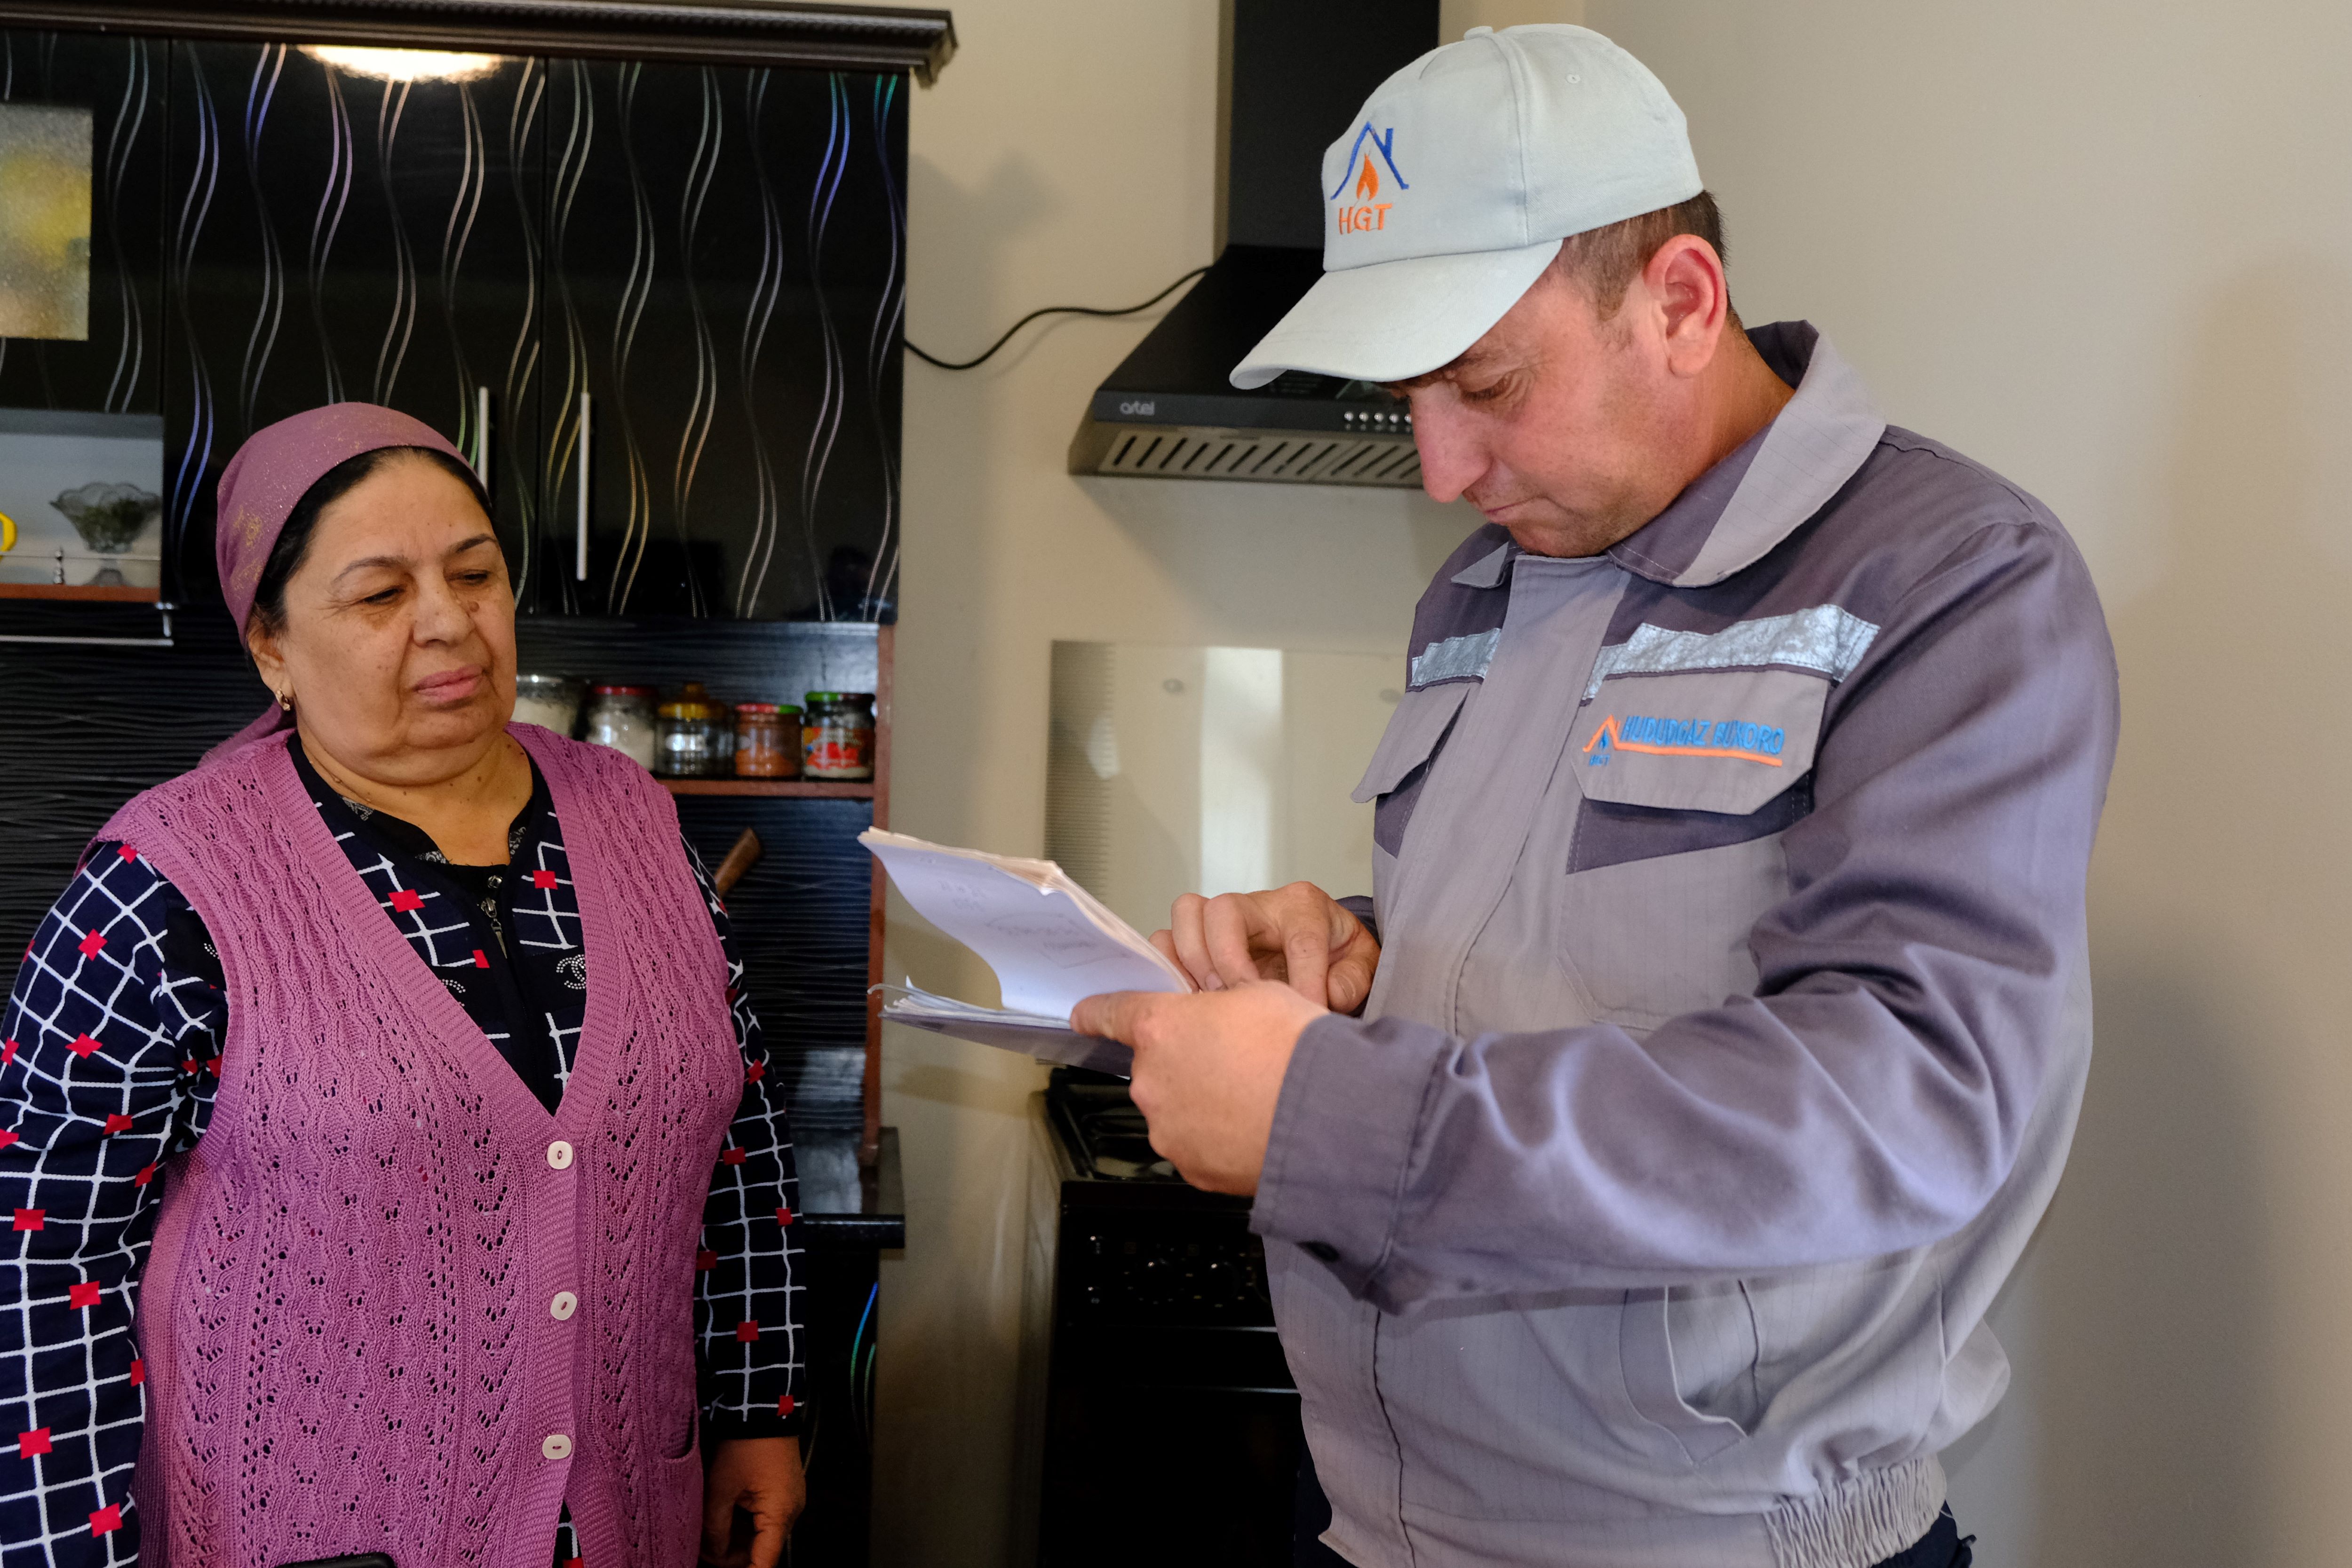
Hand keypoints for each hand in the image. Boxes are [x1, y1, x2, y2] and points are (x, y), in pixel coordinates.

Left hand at [701, 1436, 804, 1567]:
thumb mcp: (721, 1488)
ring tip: (709, 1530)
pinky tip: (724, 1515)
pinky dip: (745, 1522)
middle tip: (704, 1548)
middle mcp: (791, 1511)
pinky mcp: (783, 1491)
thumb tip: (712, 1553)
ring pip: (761, 1535)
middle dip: (732, 1555)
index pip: (764, 1562)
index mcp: (780, 1514)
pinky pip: (764, 1518)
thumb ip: (715, 1528)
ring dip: (737, 1538)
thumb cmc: (746, 1445)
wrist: (764, 1408)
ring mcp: (789, 1500)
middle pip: (762, 1551)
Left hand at [1070, 981, 1325, 1193]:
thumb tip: (1220, 1011)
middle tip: (1232, 1061)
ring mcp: (1168, 1129)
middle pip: (1153, 1067)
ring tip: (1251, 1098)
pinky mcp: (1191, 1168)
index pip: (1110, 1014)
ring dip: (1201, 1103)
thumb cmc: (1297, 1048)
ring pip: (1174, 1109)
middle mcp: (1151, 1081)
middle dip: (1183, 1063)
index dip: (1095, 1013)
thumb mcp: (1259, 994)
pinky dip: (1217, 1139)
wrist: (1328, 1113)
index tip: (1083, 1016)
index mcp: (1160, 1028)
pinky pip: (1196, 1146)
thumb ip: (1220, 1003)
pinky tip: (1253, 1127)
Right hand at [1155, 882, 1378, 1013]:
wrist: (1326, 953)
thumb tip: (1324, 997)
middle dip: (1226, 958)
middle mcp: (1260, 906)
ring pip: (1188, 913)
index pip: (1300, 938)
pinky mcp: (1200, 938)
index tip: (1306, 1013)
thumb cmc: (1339, 958)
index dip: (1304, 980)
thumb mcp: (1361, 966)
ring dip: (1193, 960)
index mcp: (1305, 908)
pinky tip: (1193, 999)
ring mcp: (1225, 919)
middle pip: (1223, 909)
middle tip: (1239, 997)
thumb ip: (1351, 982)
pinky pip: (1166, 938)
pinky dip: (1171, 968)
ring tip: (1212, 998)